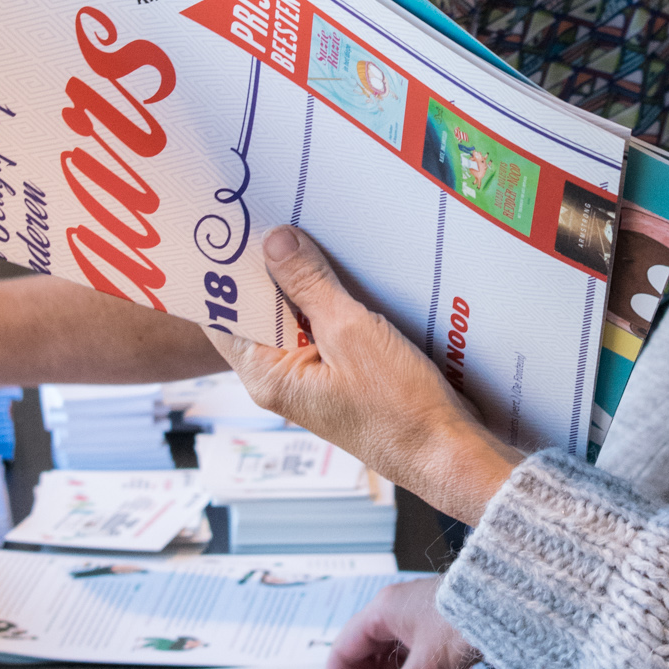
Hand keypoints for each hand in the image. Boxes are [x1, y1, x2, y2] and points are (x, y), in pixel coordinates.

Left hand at [224, 227, 521, 525]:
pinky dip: (328, 299)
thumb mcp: (350, 331)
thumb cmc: (399, 408)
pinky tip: (343, 272)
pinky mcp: (338, 373)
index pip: (222, 316)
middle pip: (258, 312)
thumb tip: (274, 242)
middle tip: (275, 218)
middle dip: (267, 268)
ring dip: (302, 281)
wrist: (446, 450)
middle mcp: (280, 378)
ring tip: (310, 235)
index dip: (223, 274)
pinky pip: (321, 327)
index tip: (231, 230)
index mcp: (267, 375)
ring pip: (293, 316)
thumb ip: (308, 284)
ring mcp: (310, 376)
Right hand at [320, 576, 479, 668]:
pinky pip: (407, 657)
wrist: (511, 600)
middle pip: (362, 656)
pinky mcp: (433, 627)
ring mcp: (414, 618)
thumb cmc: (469, 617)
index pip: (342, 653)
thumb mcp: (428, 666)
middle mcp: (394, 611)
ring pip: (386, 658)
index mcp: (382, 611)